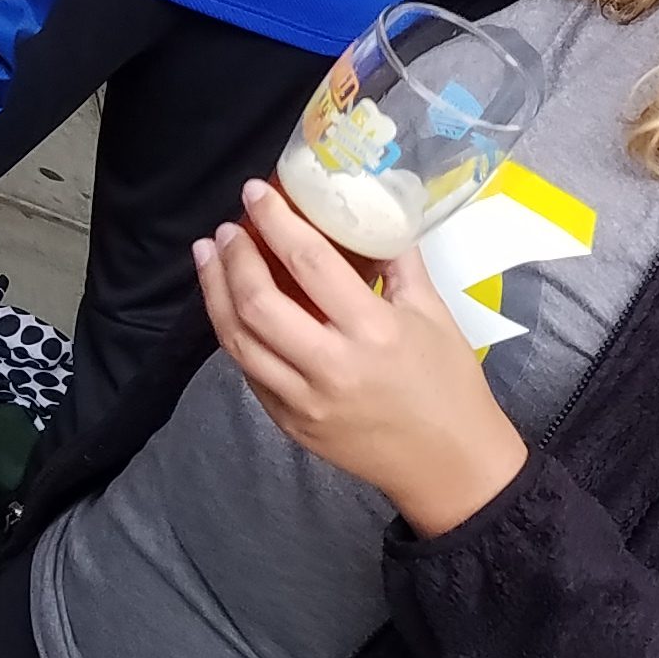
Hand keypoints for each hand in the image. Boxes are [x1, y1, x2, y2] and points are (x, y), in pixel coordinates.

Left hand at [194, 180, 525, 536]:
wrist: (449, 465)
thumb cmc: (450, 384)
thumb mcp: (435, 315)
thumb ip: (399, 263)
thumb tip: (373, 216)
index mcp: (375, 332)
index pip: (311, 264)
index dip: (276, 222)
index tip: (255, 192)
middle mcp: (332, 366)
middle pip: (259, 303)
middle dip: (234, 258)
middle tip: (225, 229)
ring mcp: (304, 400)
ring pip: (239, 340)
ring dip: (215, 294)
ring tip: (208, 258)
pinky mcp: (290, 424)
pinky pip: (250, 372)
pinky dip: (234, 334)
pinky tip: (229, 309)